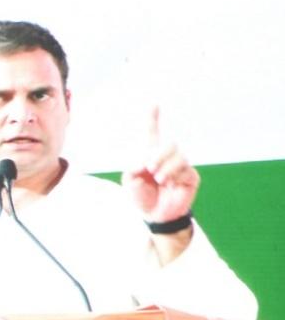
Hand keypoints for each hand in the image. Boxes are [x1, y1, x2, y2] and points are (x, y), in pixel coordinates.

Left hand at [121, 107, 198, 222]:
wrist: (154, 215)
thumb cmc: (141, 197)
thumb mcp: (130, 182)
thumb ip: (132, 168)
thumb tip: (145, 160)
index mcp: (150, 155)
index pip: (152, 134)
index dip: (152, 119)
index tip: (153, 104)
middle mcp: (166, 158)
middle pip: (169, 144)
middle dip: (159, 154)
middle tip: (150, 168)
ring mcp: (180, 166)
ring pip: (179, 155)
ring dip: (167, 165)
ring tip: (159, 178)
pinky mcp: (190, 176)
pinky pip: (186, 168)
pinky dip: (175, 175)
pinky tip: (169, 183)